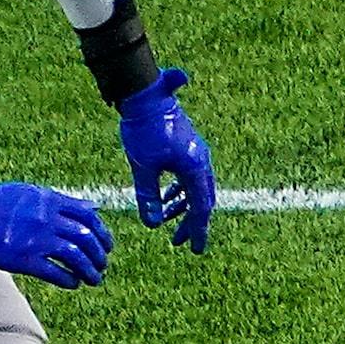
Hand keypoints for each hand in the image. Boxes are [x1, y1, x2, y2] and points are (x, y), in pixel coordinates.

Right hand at [0, 183, 110, 287]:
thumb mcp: (29, 192)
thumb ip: (61, 201)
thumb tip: (93, 208)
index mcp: (49, 201)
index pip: (89, 216)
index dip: (103, 233)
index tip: (107, 245)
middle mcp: (46, 220)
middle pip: (86, 238)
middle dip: (99, 255)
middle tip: (102, 264)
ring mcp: (36, 240)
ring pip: (77, 258)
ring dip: (90, 271)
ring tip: (94, 279)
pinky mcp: (24, 260)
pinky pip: (57, 274)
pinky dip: (70, 281)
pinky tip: (73, 283)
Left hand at [117, 65, 215, 250]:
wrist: (145, 95)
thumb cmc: (143, 129)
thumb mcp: (142, 167)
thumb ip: (148, 196)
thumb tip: (152, 224)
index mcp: (195, 169)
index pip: (200, 208)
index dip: (196, 230)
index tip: (193, 248)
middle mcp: (202, 163)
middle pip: (202, 201)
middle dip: (191, 223)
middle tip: (181, 243)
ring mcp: (198, 155)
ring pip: (196, 190)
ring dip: (183, 208)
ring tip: (168, 222)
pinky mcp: (189, 148)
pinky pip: (190, 178)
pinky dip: (179, 192)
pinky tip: (166, 199)